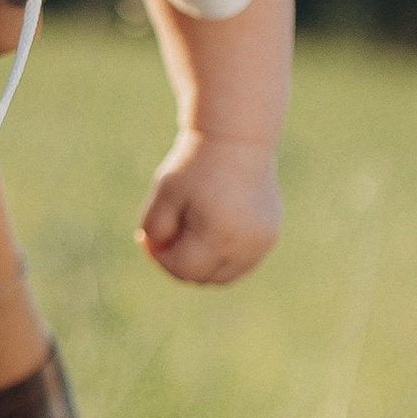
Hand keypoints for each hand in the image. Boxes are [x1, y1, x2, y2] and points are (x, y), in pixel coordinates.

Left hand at [138, 132, 281, 286]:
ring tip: (187, 233)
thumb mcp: (164, 194)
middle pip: (204, 278)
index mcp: (220, 234)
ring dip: (202, 264)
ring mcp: (263, 243)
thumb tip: (159, 253)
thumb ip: (154, 230)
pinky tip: (207, 230)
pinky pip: (241, 263)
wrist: (236, 139)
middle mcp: (247, 244)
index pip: (183, 269)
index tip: (147, 237)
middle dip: (180, 262)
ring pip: (224, 276)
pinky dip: (221, 256)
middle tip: (166, 236)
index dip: (159, 258)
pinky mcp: (270, 236)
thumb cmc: (195, 165)